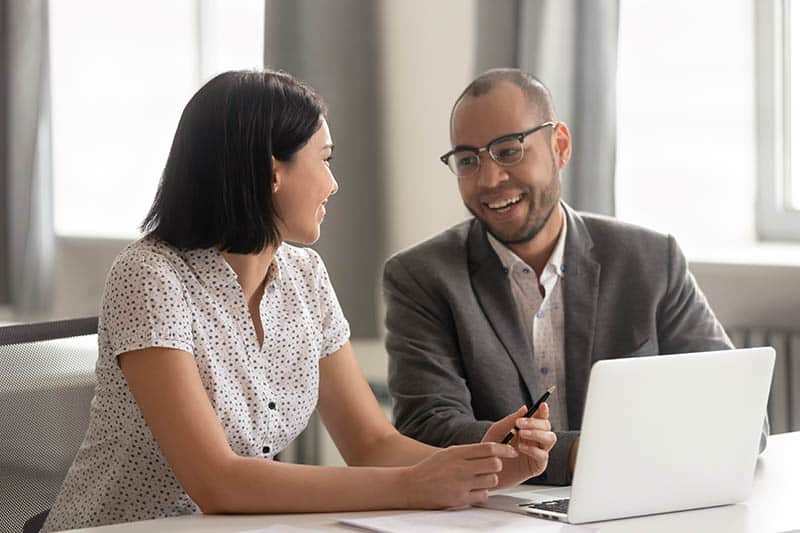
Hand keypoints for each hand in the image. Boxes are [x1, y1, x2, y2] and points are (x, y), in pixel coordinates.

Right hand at [401, 442, 518, 508]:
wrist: (412, 485)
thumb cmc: (431, 468)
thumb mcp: (449, 453)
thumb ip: (469, 452)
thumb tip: (493, 450)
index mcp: (458, 452)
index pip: (489, 448)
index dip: (505, 449)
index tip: (512, 451)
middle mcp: (460, 467)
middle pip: (495, 464)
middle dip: (497, 465)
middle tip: (491, 467)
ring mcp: (461, 484)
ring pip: (492, 480)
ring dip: (489, 480)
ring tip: (478, 479)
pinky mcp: (460, 499)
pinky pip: (483, 495)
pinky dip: (481, 493)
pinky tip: (472, 490)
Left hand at [483, 403, 556, 485]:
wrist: (485, 469)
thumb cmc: (490, 449)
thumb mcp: (497, 431)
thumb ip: (511, 420)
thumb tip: (525, 408)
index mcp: (527, 429)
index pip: (540, 418)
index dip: (543, 411)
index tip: (541, 405)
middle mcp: (535, 440)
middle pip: (547, 427)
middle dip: (536, 422)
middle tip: (519, 423)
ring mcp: (537, 453)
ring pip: (550, 439)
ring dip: (537, 433)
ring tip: (521, 434)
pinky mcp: (536, 466)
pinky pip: (543, 456)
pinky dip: (533, 450)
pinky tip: (521, 447)